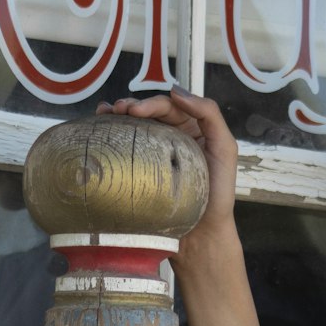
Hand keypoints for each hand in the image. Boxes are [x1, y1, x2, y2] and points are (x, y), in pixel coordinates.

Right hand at [96, 88, 238, 262]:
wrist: (200, 234)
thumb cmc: (218, 194)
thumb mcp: (225, 149)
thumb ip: (210, 115)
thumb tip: (177, 91)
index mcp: (193, 130)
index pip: (171, 107)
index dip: (153, 103)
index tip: (136, 110)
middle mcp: (174, 138)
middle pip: (150, 112)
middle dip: (133, 106)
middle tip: (118, 110)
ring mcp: (155, 154)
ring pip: (135, 126)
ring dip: (118, 115)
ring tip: (107, 113)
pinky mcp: (141, 171)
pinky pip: (126, 146)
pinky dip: (112, 132)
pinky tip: (100, 124)